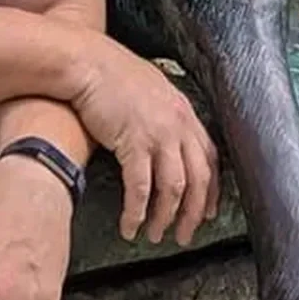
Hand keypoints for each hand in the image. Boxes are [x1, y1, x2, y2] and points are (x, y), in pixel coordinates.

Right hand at [68, 41, 220, 246]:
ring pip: (172, 188)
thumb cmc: (113, 72)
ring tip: (153, 236)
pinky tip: (129, 226)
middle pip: (198, 179)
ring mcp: (157, 133)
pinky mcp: (133, 142)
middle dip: (192, 214)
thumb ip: (167, 113)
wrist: (87, 62)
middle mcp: (178, 124)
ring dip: (164, 218)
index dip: (211, 189)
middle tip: (184, 237)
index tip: (207, 212)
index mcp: (184, 112)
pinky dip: (136, 212)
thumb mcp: (153, 88)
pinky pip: (140, 188)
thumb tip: (167, 139)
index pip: (210, 157)